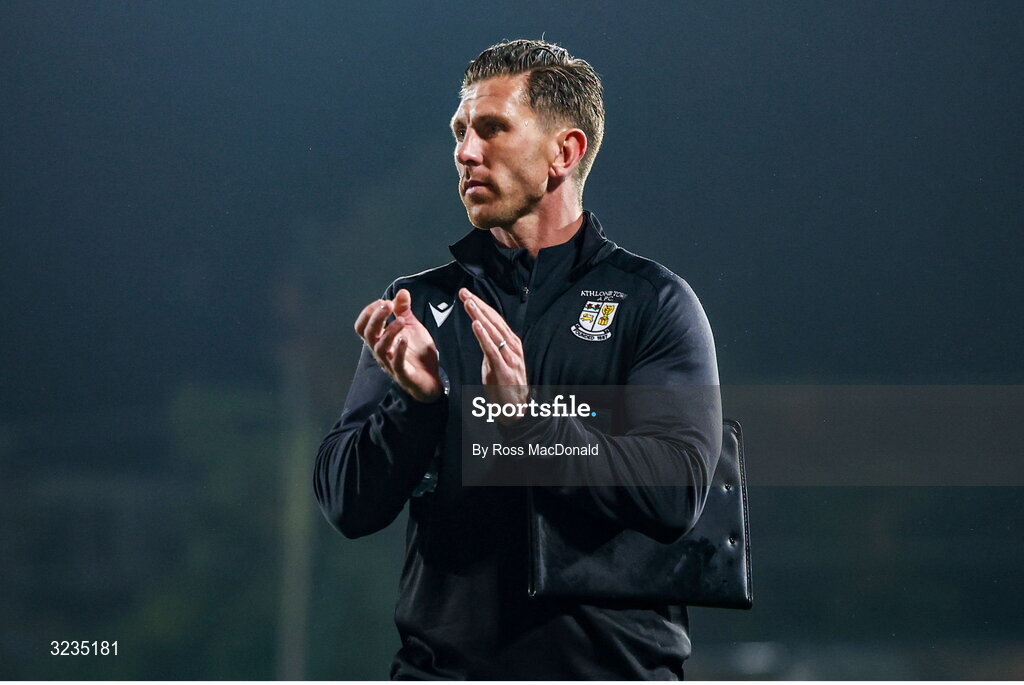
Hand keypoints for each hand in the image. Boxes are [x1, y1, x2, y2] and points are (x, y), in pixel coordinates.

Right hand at [354, 289, 442, 402]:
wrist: (430, 379)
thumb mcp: (411, 327)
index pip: (362, 327)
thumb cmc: (416, 354)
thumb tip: (402, 292)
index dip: (368, 313)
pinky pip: (396, 363)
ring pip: (380, 348)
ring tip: (401, 321)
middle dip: (376, 318)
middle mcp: (381, 352)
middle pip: (368, 334)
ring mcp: (390, 364)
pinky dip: (399, 350)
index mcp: (380, 340)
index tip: (383, 301)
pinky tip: (404, 339)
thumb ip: (404, 311)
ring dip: (389, 332)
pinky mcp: (403, 374)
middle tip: (388, 305)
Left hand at [459, 288, 528, 417]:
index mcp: (511, 344)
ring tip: (469, 303)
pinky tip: (476, 325)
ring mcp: (510, 358)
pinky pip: (492, 350)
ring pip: (493, 332)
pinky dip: (484, 336)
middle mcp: (513, 347)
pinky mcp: (504, 370)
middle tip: (464, 293)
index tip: (468, 295)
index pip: (495, 320)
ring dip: (480, 316)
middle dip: (478, 306)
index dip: (481, 306)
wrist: (517, 409)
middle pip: (494, 321)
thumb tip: (481, 333)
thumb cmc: (506, 386)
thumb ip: (491, 347)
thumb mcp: (497, 361)